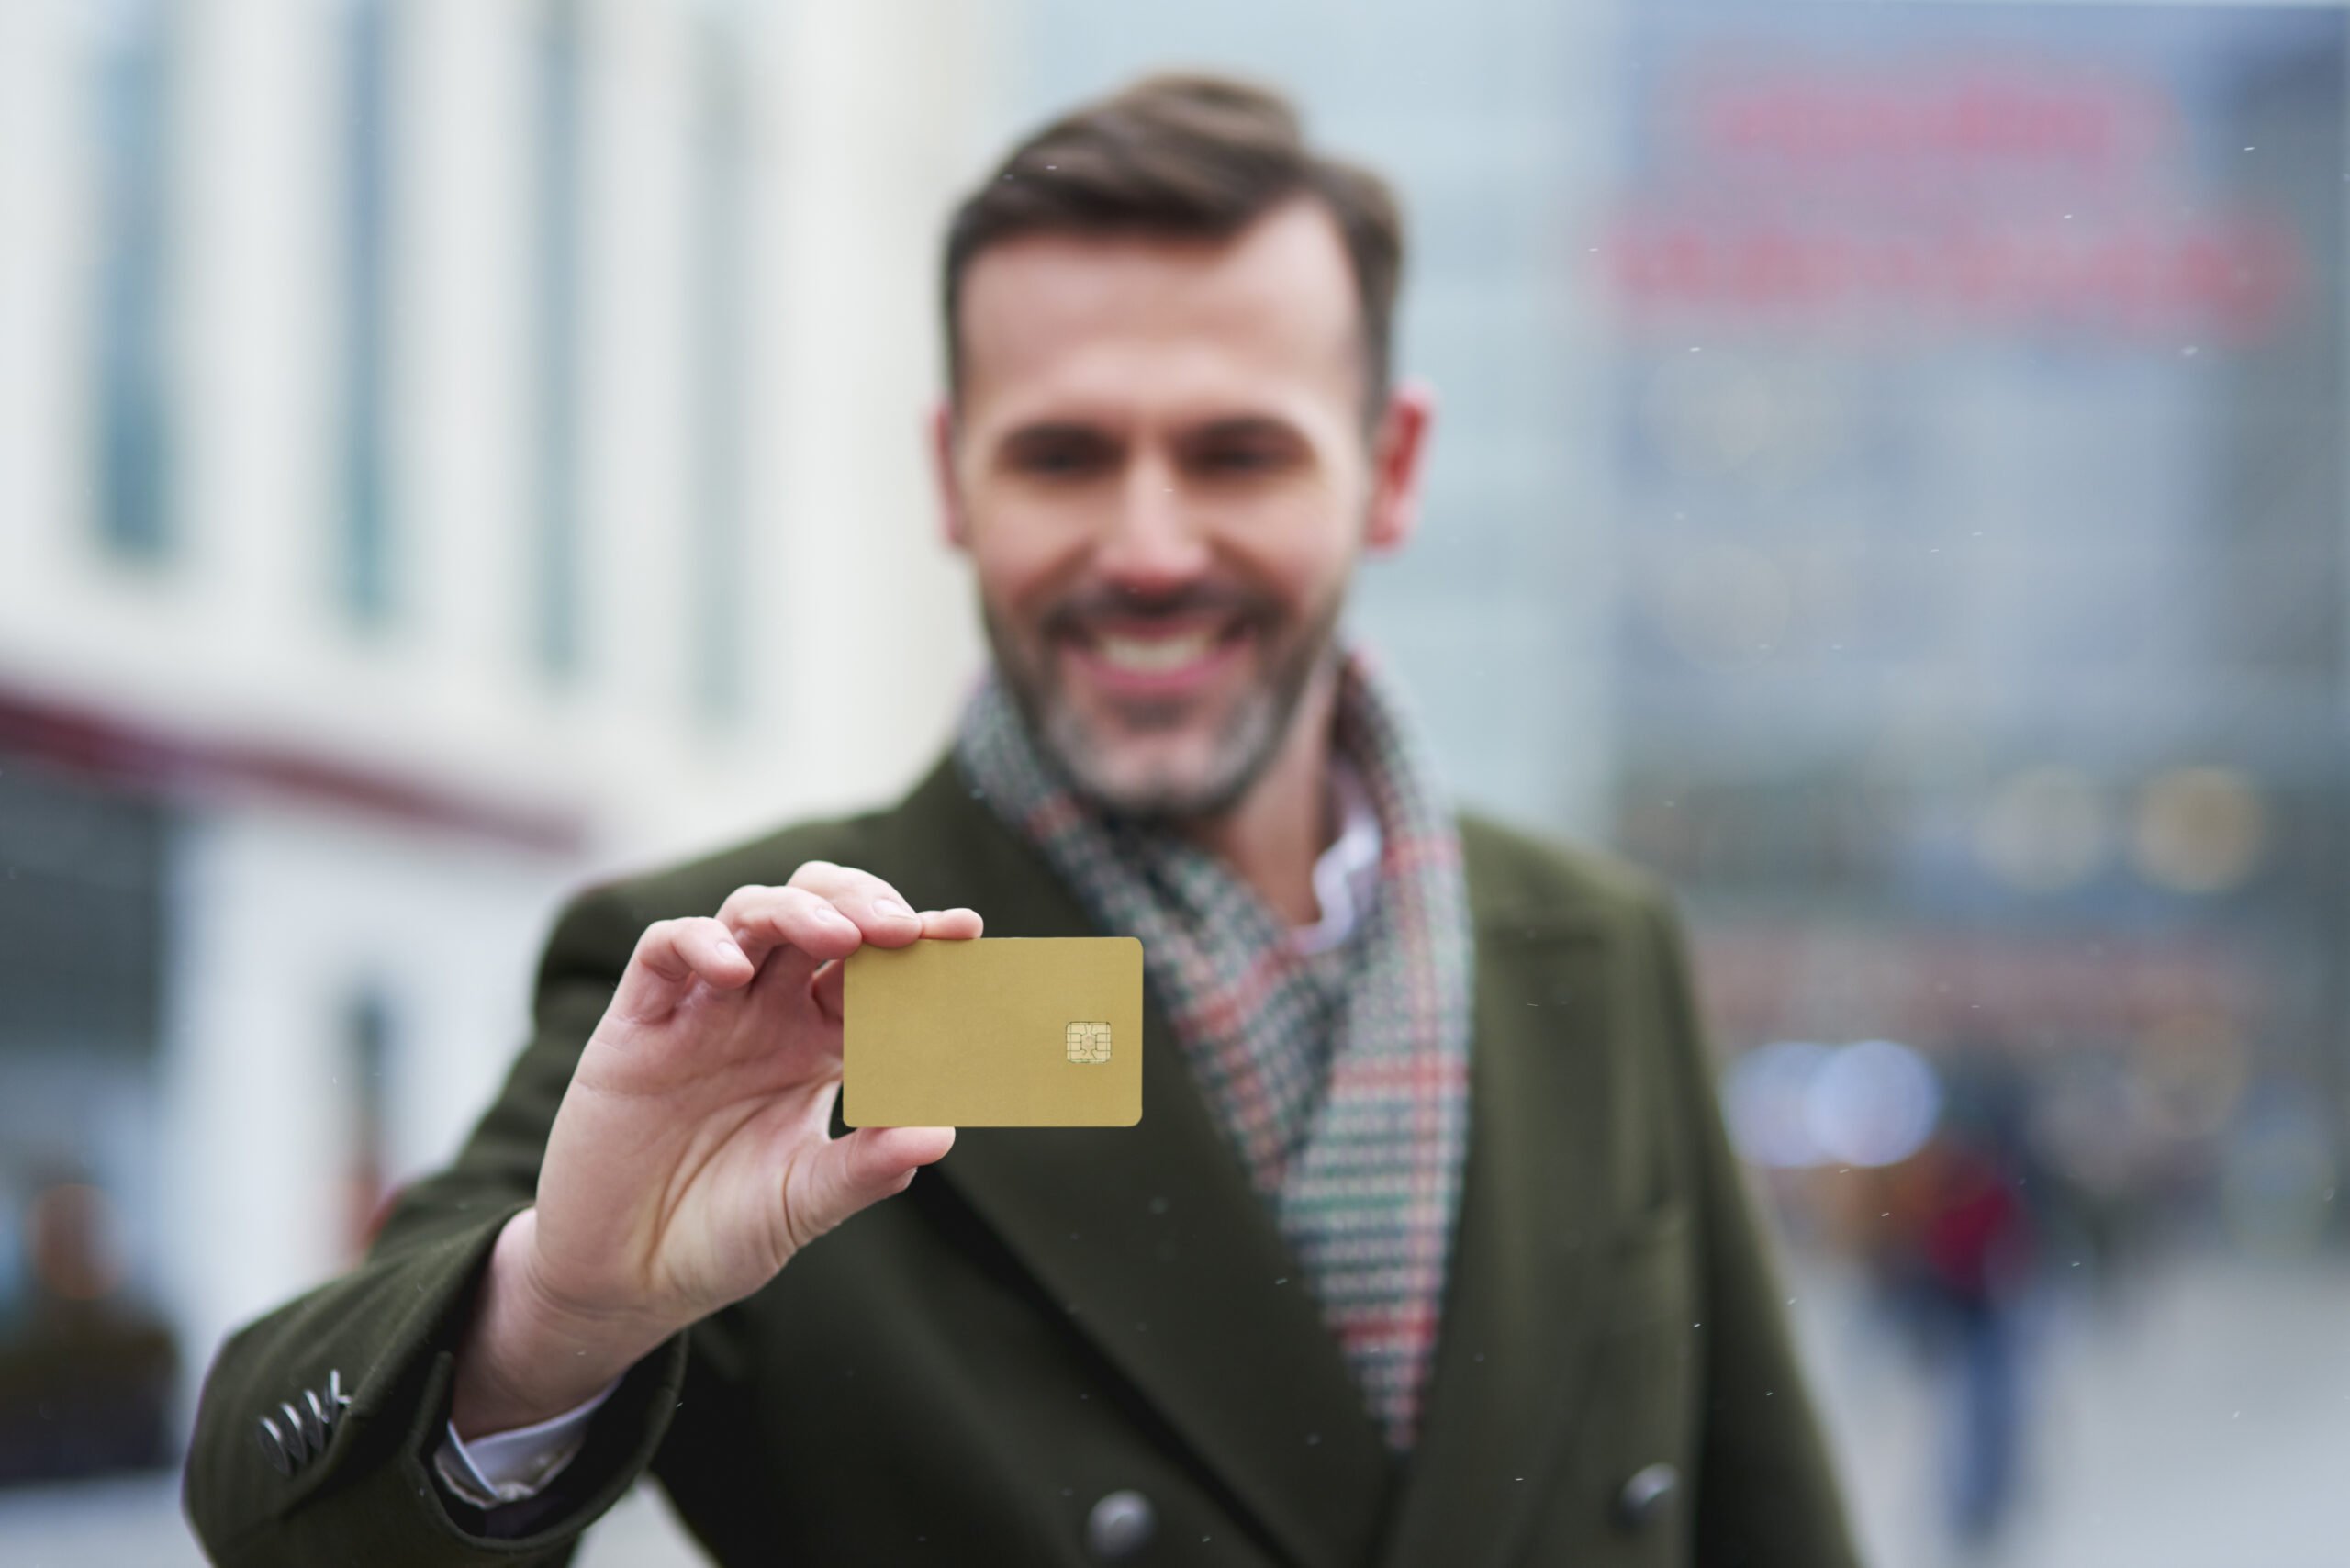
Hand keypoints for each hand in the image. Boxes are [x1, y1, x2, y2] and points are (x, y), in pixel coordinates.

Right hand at [450, 863, 979, 1435]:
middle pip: (817, 916)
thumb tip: (941, 1134)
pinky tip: (735, 971)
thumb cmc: (722, 1232)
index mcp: (818, 1043)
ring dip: (798, 912)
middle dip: (862, 904)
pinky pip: (663, 951)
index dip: (918, 944)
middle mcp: (765, 1012)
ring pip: (750, 915)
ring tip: (840, 937)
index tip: (965, 931)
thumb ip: (866, 1168)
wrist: (627, 1276)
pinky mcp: (637, 1023)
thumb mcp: (804, 1203)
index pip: (875, 970)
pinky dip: (700, 944)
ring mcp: (702, 1010)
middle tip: (902, 928)